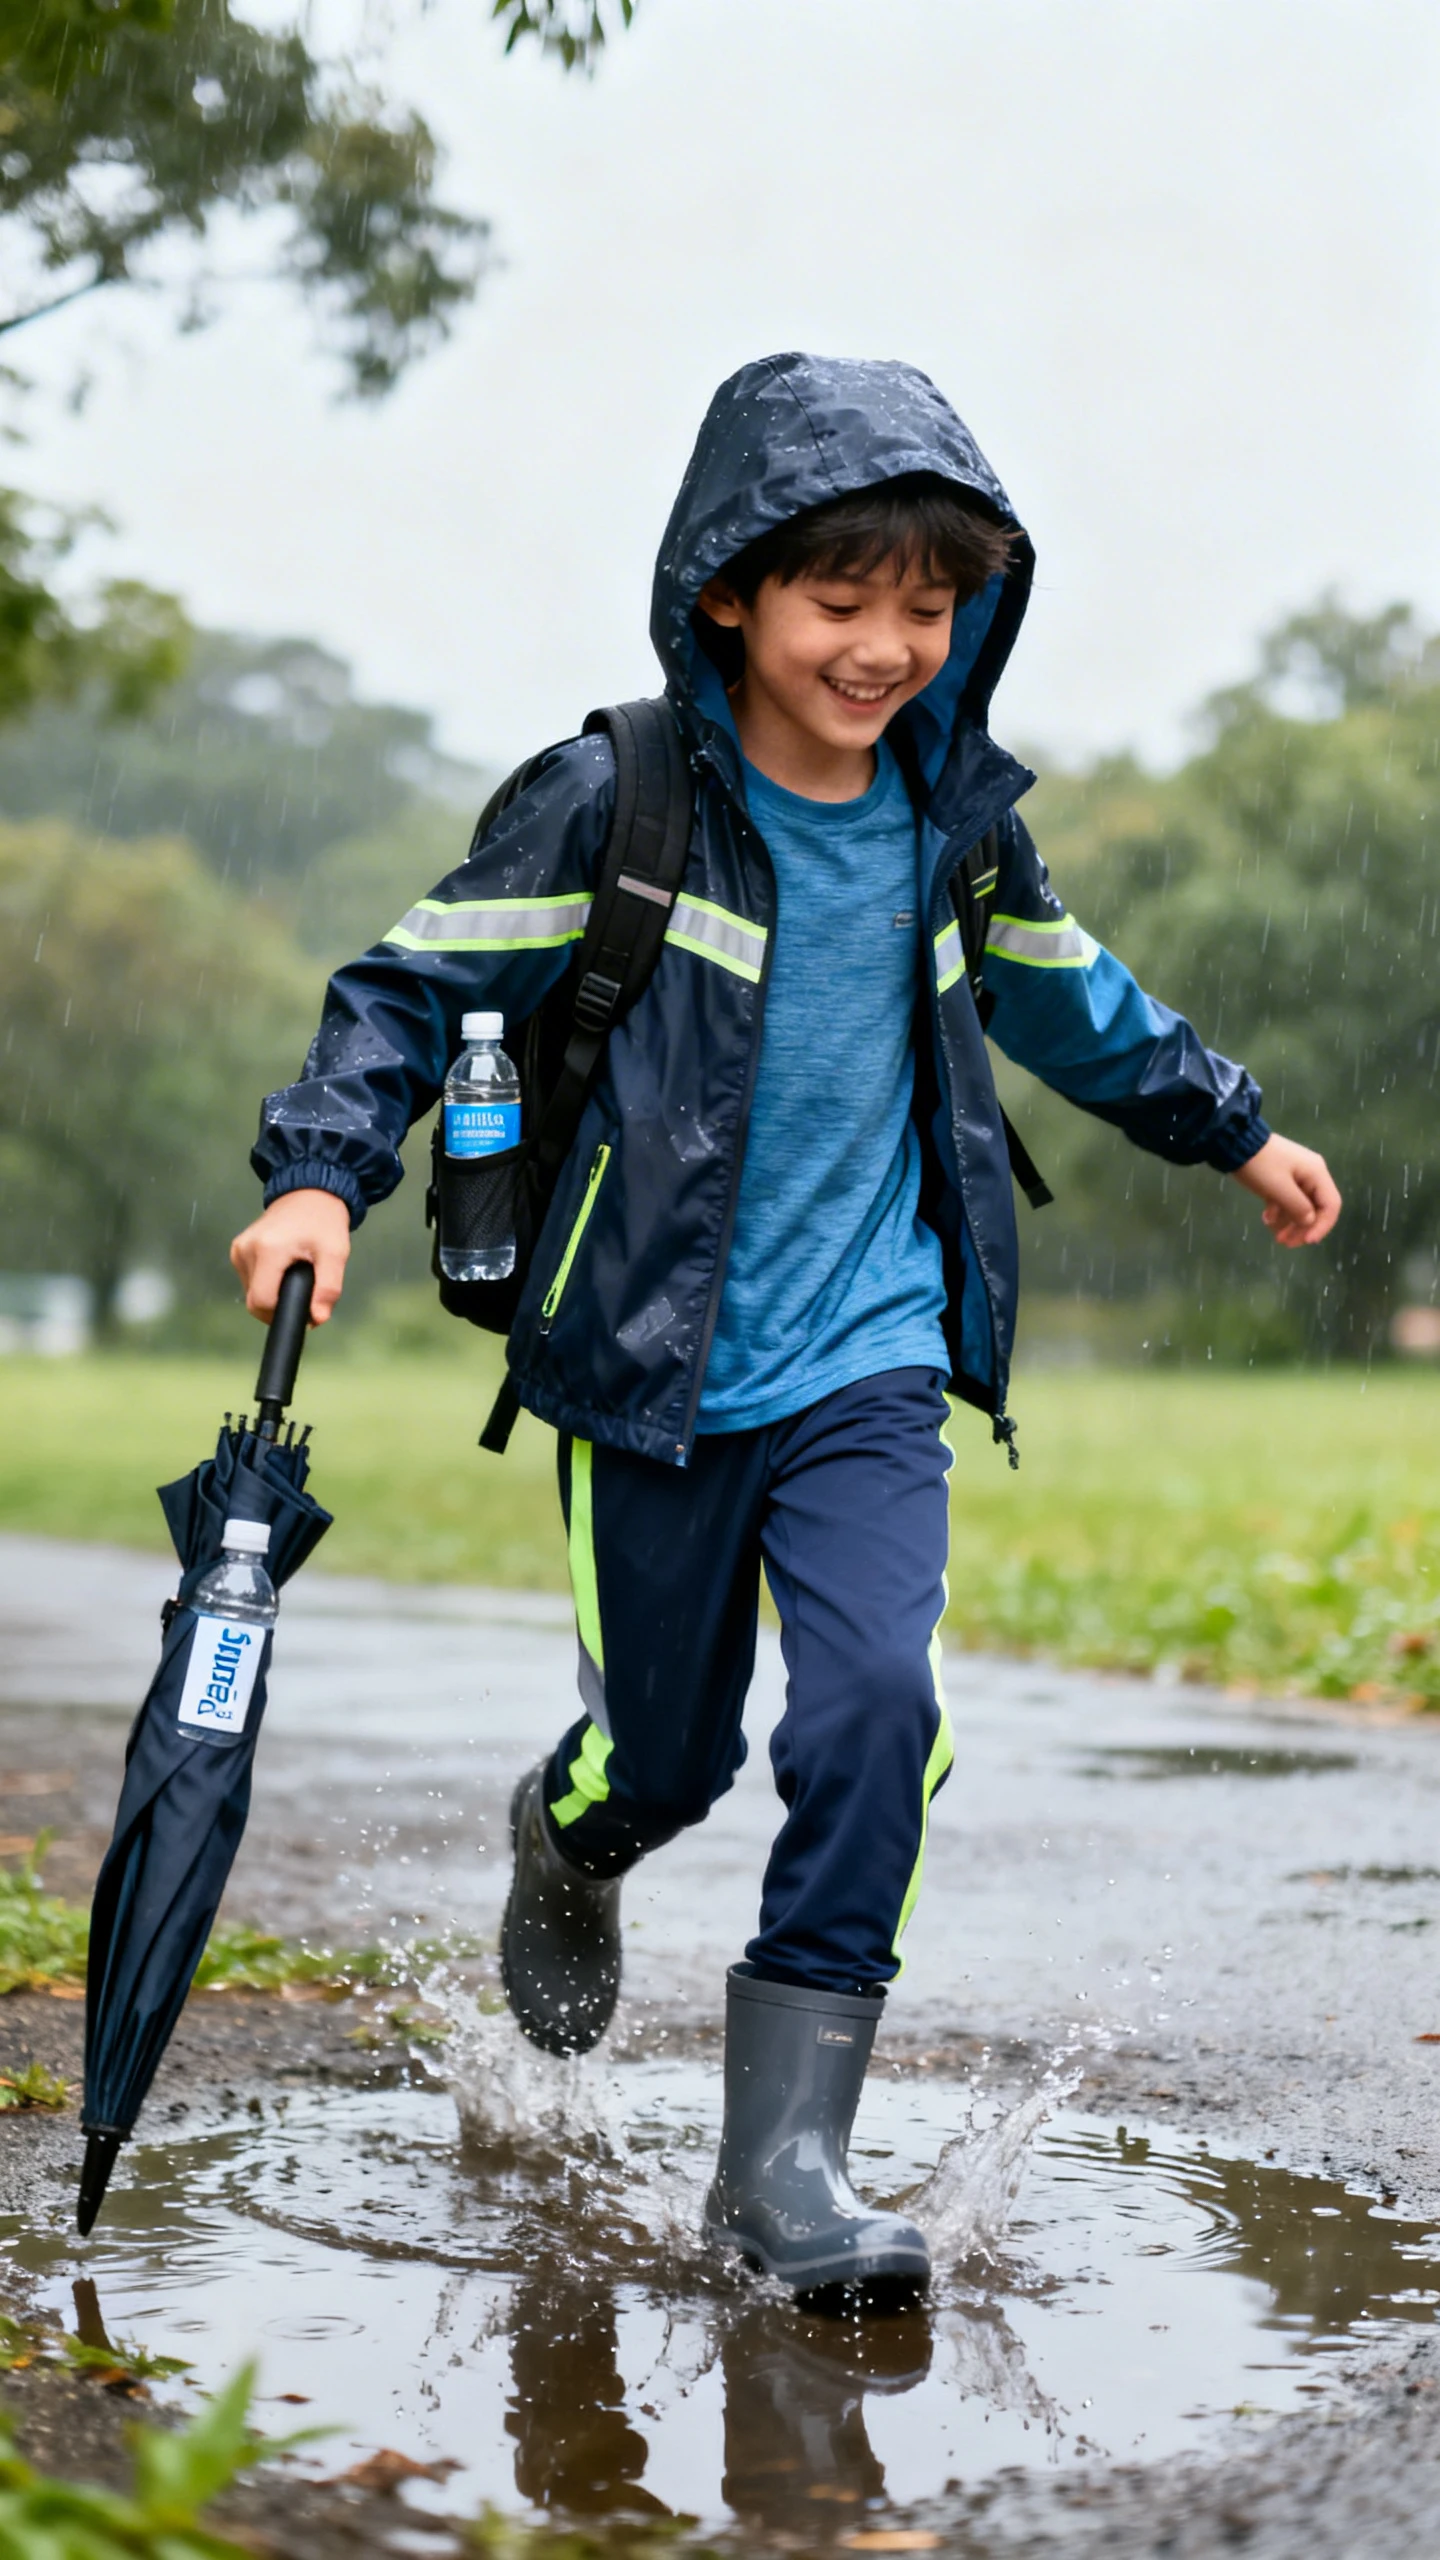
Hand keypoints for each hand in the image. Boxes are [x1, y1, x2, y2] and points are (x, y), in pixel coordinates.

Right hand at [230, 1189, 351, 1324]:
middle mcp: (245, 1250)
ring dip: (273, 1294)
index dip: (282, 1313)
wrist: (310, 1191)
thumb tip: (317, 1319)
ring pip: (251, 1292)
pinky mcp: (237, 1249)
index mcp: (267, 1250)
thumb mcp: (335, 1253)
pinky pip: (250, 1279)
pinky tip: (283, 1270)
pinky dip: (267, 1282)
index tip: (304, 1309)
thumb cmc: (324, 1221)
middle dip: (279, 1306)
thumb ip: (328, 1288)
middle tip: (305, 1293)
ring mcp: (238, 1249)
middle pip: (255, 1300)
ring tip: (296, 1276)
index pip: (262, 1301)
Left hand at [1231, 1134, 1340, 1247]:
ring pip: (1300, 1206)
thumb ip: (1298, 1207)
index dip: (1323, 1226)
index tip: (1307, 1241)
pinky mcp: (1282, 1178)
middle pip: (1316, 1208)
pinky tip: (1266, 1219)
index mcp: (1316, 1174)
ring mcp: (1296, 1176)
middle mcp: (1311, 1174)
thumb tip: (1310, 1222)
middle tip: (1288, 1244)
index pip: (1331, 1205)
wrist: (1235, 1143)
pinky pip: (1287, 1199)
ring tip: (1277, 1238)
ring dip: (1290, 1223)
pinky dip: (1280, 1211)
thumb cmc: (1259, 1166)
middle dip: (1303, 1228)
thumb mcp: (1279, 1189)